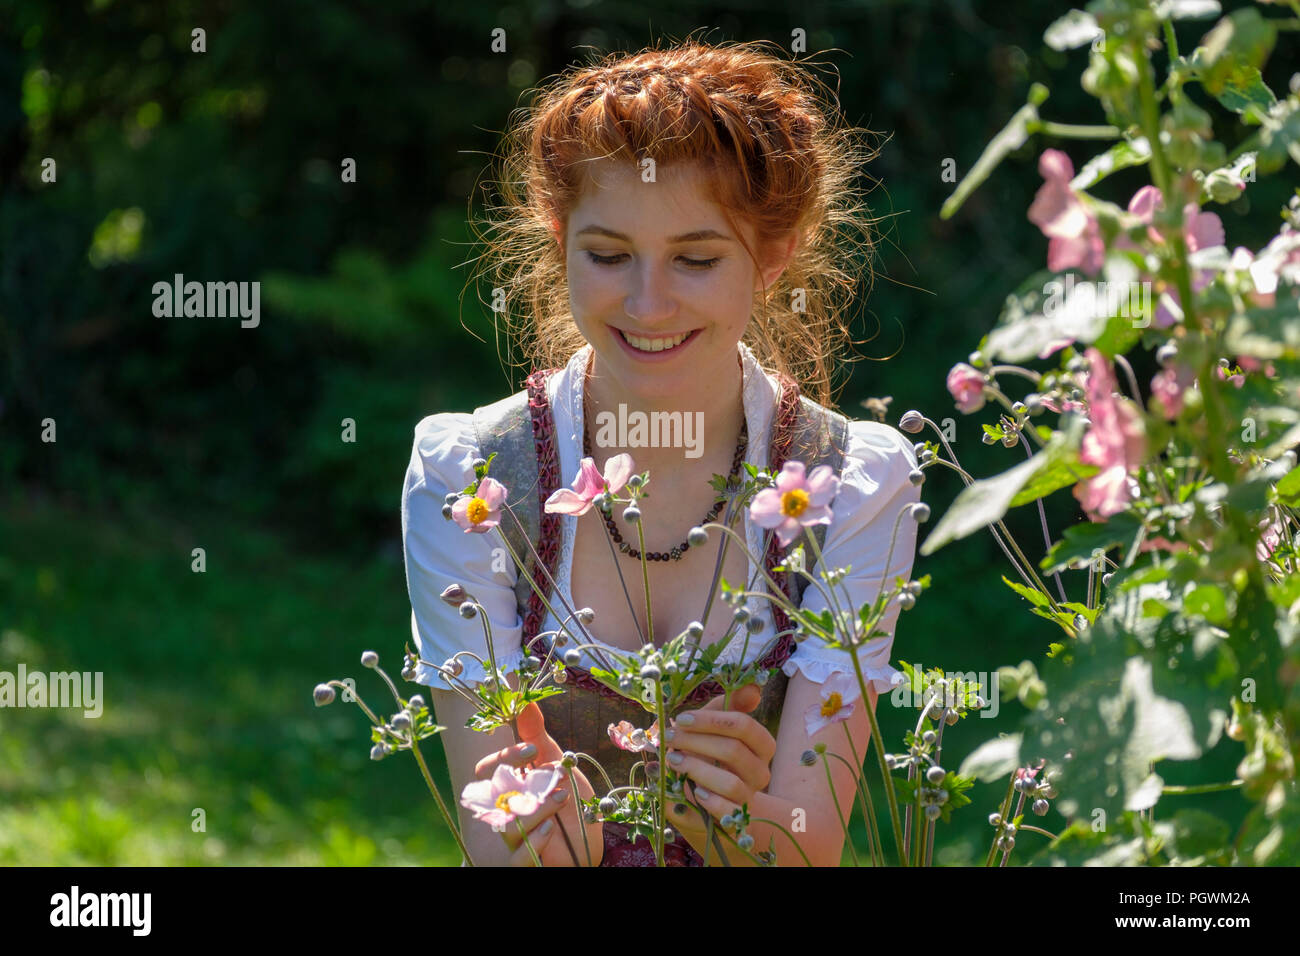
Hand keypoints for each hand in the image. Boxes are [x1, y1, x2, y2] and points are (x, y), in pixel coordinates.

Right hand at [471, 701, 604, 865]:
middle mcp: (503, 811)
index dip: (505, 758)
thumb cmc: (569, 800)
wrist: (590, 839)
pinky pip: (516, 857)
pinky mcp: (523, 861)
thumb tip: (523, 699)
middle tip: (555, 776)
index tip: (532, 749)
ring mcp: (511, 838)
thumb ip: (536, 735)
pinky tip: (549, 831)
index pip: (487, 769)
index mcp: (507, 785)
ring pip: (508, 826)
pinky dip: (532, 844)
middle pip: (493, 797)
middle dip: (523, 785)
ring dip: (537, 811)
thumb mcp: (556, 762)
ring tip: (563, 798)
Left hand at [663, 684, 775, 854]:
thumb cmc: (712, 755)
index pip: (744, 726)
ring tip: (673, 761)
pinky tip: (694, 792)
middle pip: (734, 751)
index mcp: (762, 746)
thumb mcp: (716, 727)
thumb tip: (753, 688)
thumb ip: (729, 706)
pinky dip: (710, 802)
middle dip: (696, 742)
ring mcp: (749, 798)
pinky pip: (728, 813)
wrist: (715, 802)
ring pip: (731, 783)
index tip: (680, 719)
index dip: (710, 721)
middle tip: (669, 738)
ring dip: (697, 769)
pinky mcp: (736, 821)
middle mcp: (761, 772)